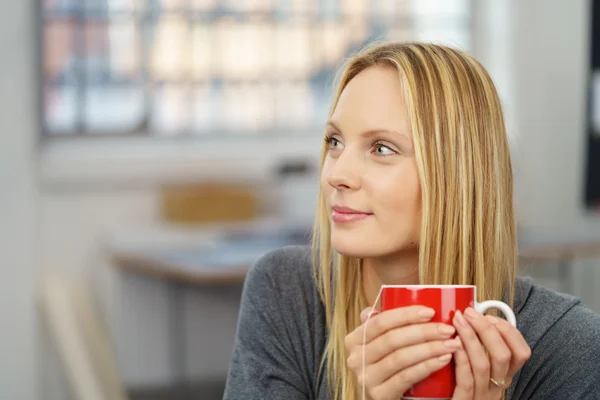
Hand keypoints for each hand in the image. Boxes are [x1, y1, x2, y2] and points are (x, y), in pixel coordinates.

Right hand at [345, 306, 461, 399]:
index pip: (381, 322)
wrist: (386, 398)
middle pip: (392, 339)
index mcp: (353, 340)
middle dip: (424, 332)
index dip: (406, 315)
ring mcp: (366, 378)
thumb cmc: (386, 364)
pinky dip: (427, 366)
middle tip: (447, 329)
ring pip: (401, 357)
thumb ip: (376, 326)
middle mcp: (355, 358)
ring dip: (430, 348)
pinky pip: (406, 377)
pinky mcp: (379, 395)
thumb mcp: (377, 344)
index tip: (431, 311)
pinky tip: (443, 359)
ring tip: (451, 343)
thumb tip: (378, 306)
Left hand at [452, 308, 531, 399]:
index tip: (489, 316)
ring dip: (470, 338)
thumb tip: (472, 317)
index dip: (508, 331)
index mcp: (503, 377)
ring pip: (484, 364)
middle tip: (469, 313)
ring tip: (457, 321)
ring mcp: (482, 397)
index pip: (521, 352)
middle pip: (503, 355)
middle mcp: (497, 387)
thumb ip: (479, 348)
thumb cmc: (460, 389)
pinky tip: (453, 345)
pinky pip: (466, 380)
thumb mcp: (477, 369)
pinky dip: (461, 359)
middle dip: (487, 329)